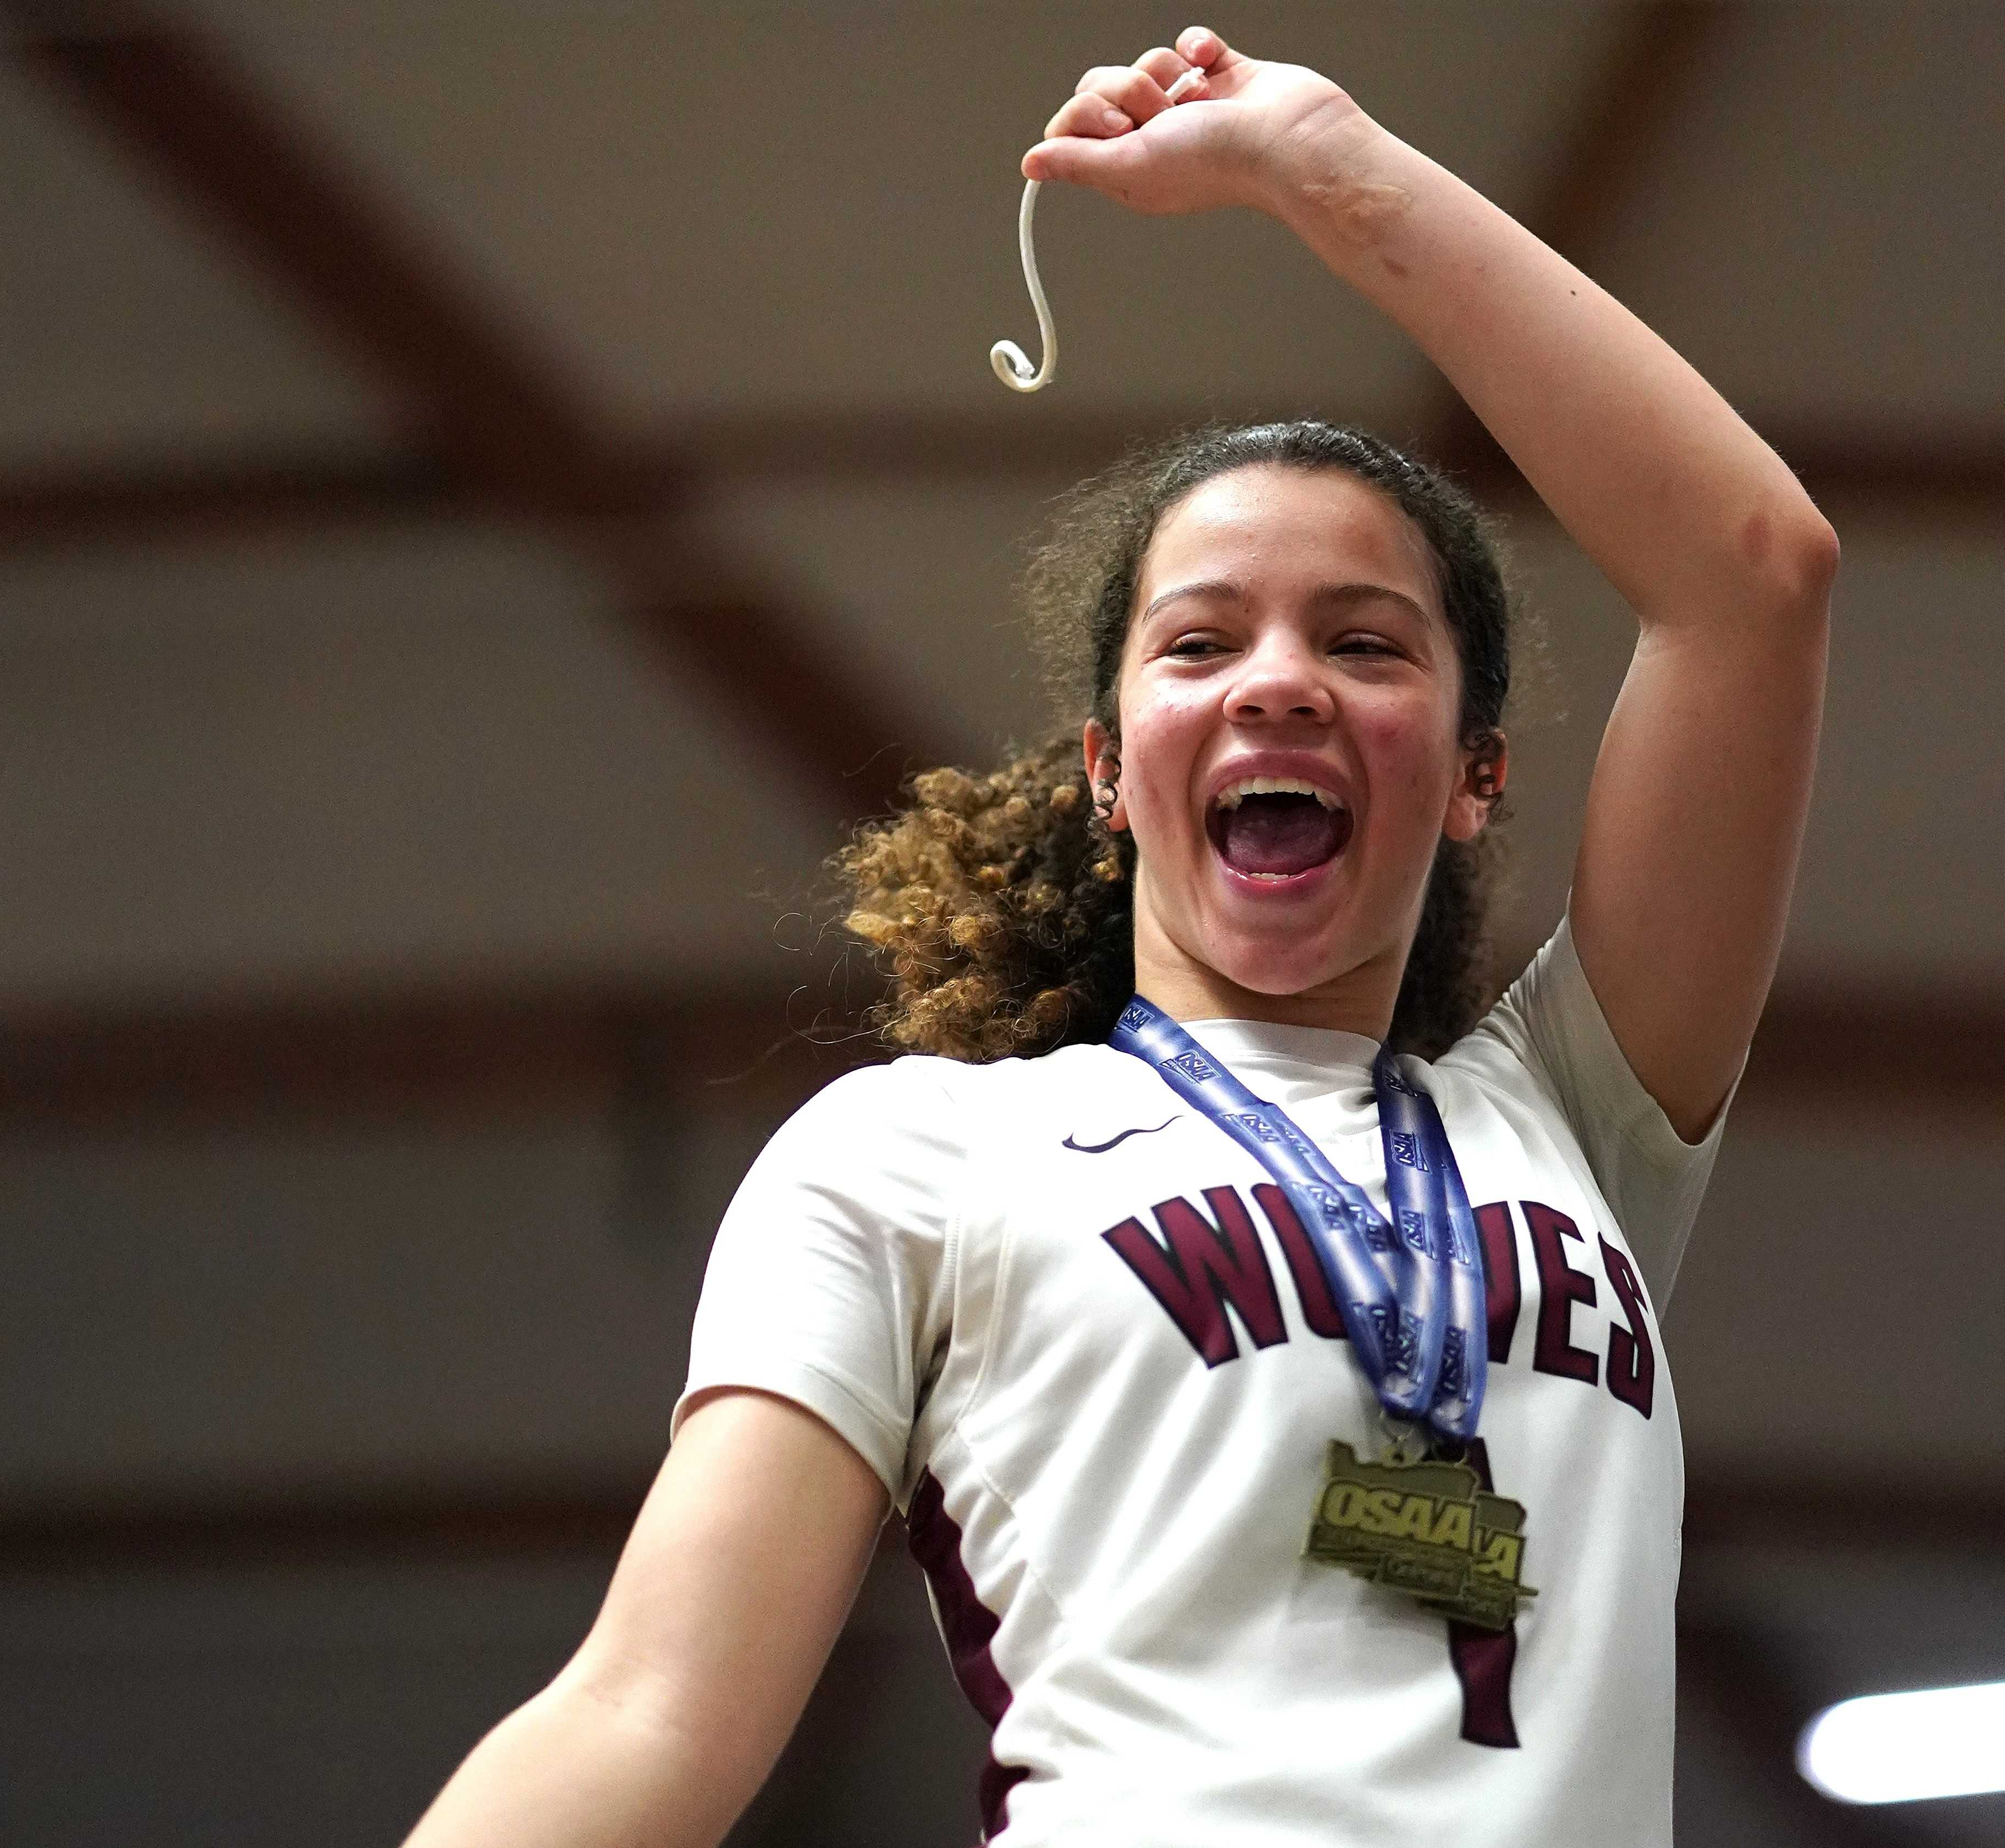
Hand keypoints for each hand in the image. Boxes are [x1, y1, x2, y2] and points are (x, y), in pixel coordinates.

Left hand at [1022, 26, 1374, 219]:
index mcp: (1125, 168)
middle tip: (1162, 118)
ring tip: (1200, 103)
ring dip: (1169, 76)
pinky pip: (1185, 43)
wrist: (1286, 138)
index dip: (1088, 115)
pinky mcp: (1217, 75)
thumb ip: (1077, 163)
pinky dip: (1199, 49)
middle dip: (1129, 92)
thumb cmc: (1215, 161)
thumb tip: (1031, 163)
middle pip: (1103, 86)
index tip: (1119, 128)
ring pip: (1145, 62)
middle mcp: (1151, 139)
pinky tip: (1214, 69)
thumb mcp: (1129, 167)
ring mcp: (1185, 107)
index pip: (1072, 123)